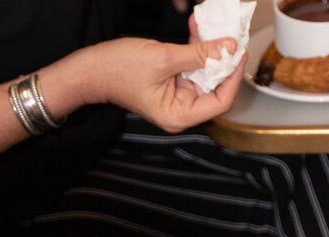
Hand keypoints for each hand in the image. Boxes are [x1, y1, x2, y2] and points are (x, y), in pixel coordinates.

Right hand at [79, 36, 245, 132]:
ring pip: (205, 74)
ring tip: (215, 28)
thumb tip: (228, 48)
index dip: (233, 76)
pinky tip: (198, 29)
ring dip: (210, 51)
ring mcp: (177, 98)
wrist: (88, 69)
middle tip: (231, 36)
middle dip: (223, 60)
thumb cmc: (117, 69)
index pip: (221, 100)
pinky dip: (196, 50)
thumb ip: (198, 54)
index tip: (239, 52)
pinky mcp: (172, 84)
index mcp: (180, 115)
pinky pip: (192, 68)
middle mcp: (182, 111)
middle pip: (215, 87)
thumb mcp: (163, 58)